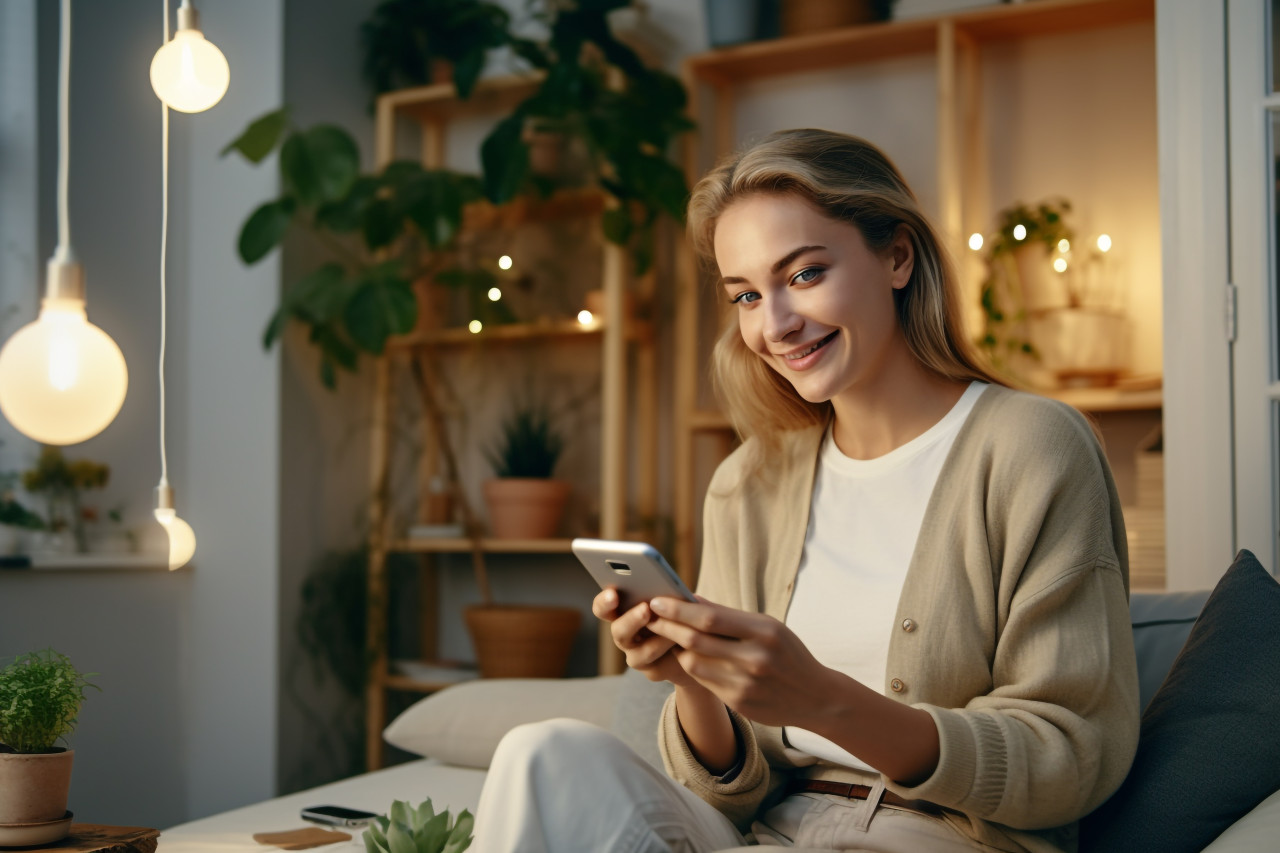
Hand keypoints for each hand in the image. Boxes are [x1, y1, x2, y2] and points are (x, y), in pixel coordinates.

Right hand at [591, 588, 696, 686]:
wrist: (696, 645)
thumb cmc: (681, 614)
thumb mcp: (674, 600)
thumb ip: (664, 595)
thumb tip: (662, 588)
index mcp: (623, 611)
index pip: (603, 607)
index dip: (604, 601)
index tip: (613, 594)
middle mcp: (625, 634)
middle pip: (617, 630)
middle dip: (631, 619)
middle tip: (646, 609)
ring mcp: (635, 654)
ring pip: (636, 652)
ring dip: (656, 637)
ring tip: (671, 626)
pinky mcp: (651, 671)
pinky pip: (657, 662)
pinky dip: (667, 648)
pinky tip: (679, 640)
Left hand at [646, 596, 833, 727]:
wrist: (816, 696)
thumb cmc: (787, 653)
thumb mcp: (768, 627)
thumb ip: (729, 616)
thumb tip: (691, 598)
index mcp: (764, 631)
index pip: (709, 617)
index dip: (678, 609)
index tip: (657, 599)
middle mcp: (754, 658)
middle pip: (696, 640)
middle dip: (667, 626)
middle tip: (649, 616)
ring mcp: (746, 683)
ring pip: (693, 662)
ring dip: (676, 647)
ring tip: (667, 635)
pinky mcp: (739, 702)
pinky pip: (703, 681)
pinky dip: (691, 666)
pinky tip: (687, 656)